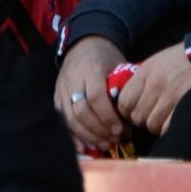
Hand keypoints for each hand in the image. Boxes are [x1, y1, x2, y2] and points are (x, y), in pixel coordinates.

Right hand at [55, 35, 127, 152]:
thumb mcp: (118, 64)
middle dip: (99, 130)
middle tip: (114, 140)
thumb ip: (123, 86)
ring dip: (87, 136)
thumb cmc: (105, 56)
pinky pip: (62, 120)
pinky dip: (72, 136)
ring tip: (104, 145)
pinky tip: (84, 148)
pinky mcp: (57, 97)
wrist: (84, 44)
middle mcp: (73, 79)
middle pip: (81, 111)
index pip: (96, 97)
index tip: (120, 129)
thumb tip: (133, 114)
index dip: (107, 117)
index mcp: (91, 69)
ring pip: (70, 118)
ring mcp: (62, 89)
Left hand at [115, 41, 190, 135]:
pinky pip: (167, 128)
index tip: (135, 111)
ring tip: (165, 116)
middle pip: (138, 117)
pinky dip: (169, 128)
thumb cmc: (180, 61)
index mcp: (145, 72)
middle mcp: (155, 85)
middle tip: (153, 114)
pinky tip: (174, 120)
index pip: (124, 102)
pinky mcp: (184, 107)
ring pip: (152, 125)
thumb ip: (141, 82)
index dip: (128, 111)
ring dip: (157, 125)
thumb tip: (127, 103)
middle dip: (143, 119)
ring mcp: (171, 97)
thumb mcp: (155, 63)